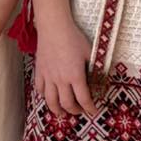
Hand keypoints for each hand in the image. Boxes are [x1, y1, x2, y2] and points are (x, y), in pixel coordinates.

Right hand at [32, 0, 95, 119]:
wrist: (54, 27)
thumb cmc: (74, 38)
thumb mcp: (90, 52)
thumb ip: (95, 68)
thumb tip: (101, 78)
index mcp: (76, 76)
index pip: (84, 99)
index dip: (90, 108)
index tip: (94, 111)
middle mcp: (61, 80)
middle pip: (67, 104)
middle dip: (75, 111)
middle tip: (80, 111)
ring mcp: (48, 77)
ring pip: (51, 101)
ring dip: (57, 110)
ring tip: (62, 113)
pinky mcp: (40, 71)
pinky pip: (40, 89)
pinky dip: (45, 96)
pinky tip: (49, 97)